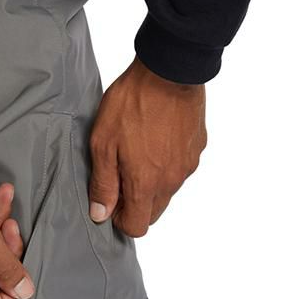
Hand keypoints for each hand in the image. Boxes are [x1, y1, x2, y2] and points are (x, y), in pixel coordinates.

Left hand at [88, 57, 206, 236]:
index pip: (137, 226)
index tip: (110, 199)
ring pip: (167, 191)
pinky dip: (166, 163)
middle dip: (135, 204)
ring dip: (151, 183)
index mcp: (146, 183)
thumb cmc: (131, 104)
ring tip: (136, 151)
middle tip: (119, 174)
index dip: (119, 219)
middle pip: (153, 212)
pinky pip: (180, 168)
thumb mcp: (103, 143)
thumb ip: (103, 183)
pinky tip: (154, 138)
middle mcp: (172, 181)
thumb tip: (101, 214)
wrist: (169, 72)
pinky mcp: (197, 148)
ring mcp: (188, 164)